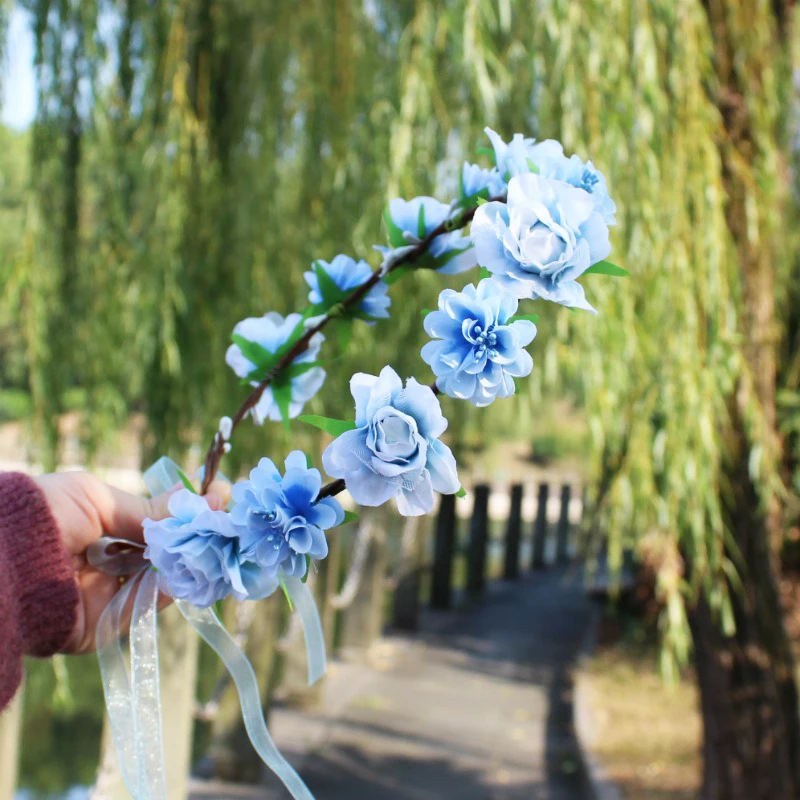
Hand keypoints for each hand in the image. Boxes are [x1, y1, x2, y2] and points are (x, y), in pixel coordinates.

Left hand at [34, 471, 230, 653]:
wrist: (5, 564)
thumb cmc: (44, 516)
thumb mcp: (96, 498)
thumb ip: (147, 509)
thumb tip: (196, 497)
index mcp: (98, 527)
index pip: (153, 522)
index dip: (185, 514)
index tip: (221, 499)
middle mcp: (104, 560)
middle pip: (162, 553)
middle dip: (195, 539)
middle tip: (228, 526)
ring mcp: (105, 593)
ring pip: (160, 581)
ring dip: (189, 564)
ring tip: (219, 546)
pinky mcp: (103, 624)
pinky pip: (145, 609)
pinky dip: (169, 593)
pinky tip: (191, 572)